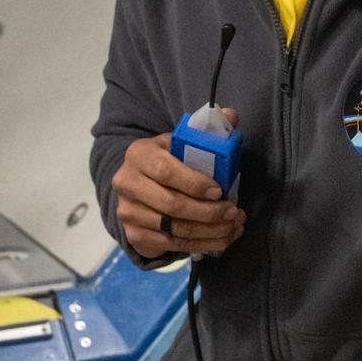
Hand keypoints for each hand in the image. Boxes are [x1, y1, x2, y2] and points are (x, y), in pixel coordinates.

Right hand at [113, 115, 245, 259]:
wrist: (138, 186)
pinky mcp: (135, 236)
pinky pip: (173, 245)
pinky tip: (223, 239)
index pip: (165, 170)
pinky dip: (203, 244)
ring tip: (235, 226)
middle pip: (172, 205)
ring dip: (211, 232)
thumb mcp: (181, 142)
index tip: (220, 191)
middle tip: (235, 213)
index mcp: (139, 154)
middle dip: (209, 213)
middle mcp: (127, 183)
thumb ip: (207, 131)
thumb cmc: (167, 161)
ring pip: (175, 229)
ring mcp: (128, 213)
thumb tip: (231, 115)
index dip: (194, 183)